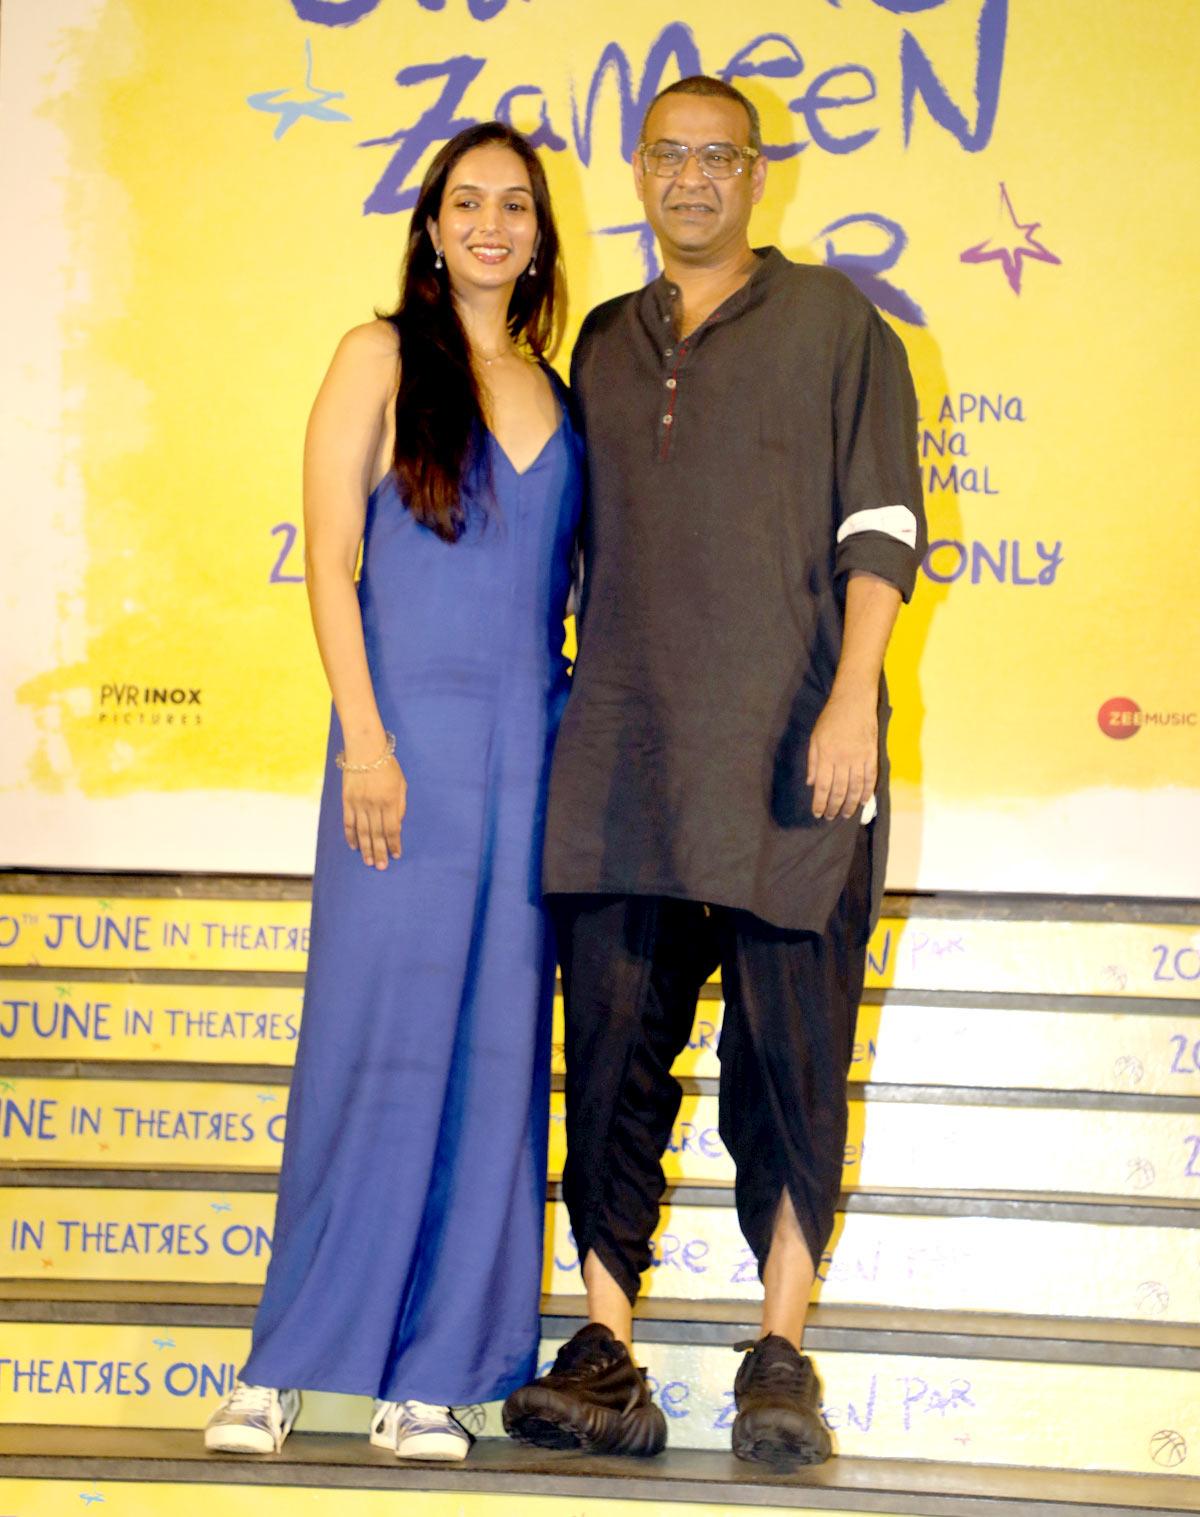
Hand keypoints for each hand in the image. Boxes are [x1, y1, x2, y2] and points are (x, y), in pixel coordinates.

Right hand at [342, 760, 406, 868]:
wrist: (365, 749)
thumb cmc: (387, 765)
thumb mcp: (401, 783)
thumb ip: (400, 805)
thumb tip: (397, 825)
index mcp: (390, 801)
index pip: (393, 829)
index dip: (394, 844)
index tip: (396, 855)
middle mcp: (374, 804)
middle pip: (377, 834)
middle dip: (380, 852)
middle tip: (381, 866)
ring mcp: (359, 803)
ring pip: (362, 832)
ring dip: (366, 848)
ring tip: (369, 862)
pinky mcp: (347, 800)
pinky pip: (348, 823)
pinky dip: (351, 836)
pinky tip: (354, 846)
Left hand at [806, 689, 877, 819]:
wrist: (854, 701)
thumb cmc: (830, 719)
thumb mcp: (815, 738)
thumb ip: (813, 762)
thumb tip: (811, 783)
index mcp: (826, 756)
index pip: (823, 786)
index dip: (820, 803)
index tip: (818, 814)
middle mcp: (843, 760)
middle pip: (839, 791)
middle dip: (834, 807)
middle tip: (831, 817)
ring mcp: (859, 758)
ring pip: (855, 788)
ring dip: (850, 804)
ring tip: (846, 814)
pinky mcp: (872, 755)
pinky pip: (870, 778)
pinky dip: (867, 791)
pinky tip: (863, 801)